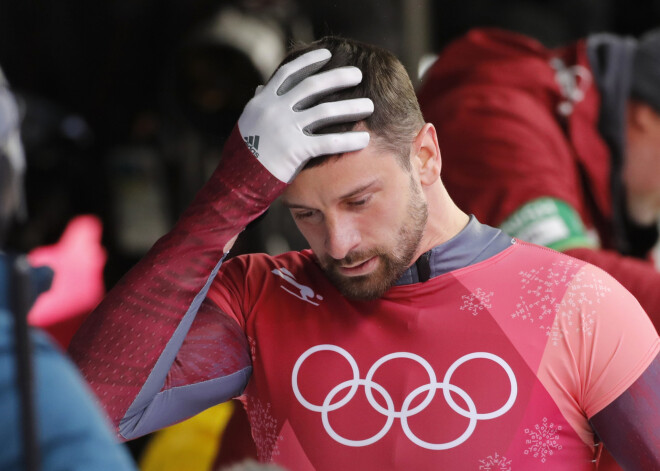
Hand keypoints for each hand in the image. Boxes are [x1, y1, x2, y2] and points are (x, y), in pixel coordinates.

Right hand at [237, 48, 373, 182]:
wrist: (236, 181)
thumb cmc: (244, 153)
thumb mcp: (247, 122)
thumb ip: (258, 103)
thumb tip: (261, 87)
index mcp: (263, 100)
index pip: (289, 73)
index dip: (308, 61)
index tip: (327, 54)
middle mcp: (274, 110)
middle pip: (312, 86)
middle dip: (337, 77)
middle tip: (357, 74)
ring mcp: (285, 129)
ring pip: (325, 112)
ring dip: (351, 107)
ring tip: (370, 105)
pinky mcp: (295, 150)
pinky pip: (327, 142)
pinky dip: (348, 141)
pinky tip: (364, 140)